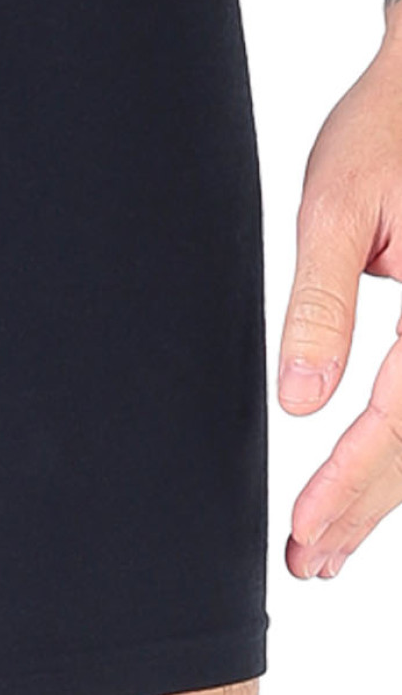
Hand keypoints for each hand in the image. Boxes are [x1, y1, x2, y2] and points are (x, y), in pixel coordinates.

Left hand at [280, 28, 401, 577]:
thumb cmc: (385, 132)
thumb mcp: (334, 209)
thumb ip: (322, 308)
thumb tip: (302, 402)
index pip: (401, 419)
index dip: (352, 485)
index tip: (304, 532)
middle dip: (366, 508)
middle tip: (308, 562)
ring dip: (390, 494)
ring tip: (329, 546)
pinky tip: (373, 483)